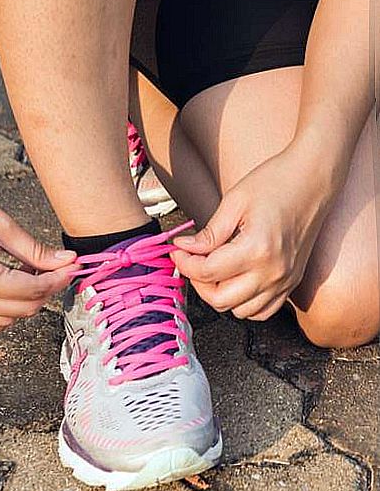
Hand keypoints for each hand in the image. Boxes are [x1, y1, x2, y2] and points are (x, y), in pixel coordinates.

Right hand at [0, 167, 76, 337]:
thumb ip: (35, 250)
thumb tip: (64, 261)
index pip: (34, 290)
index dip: (58, 279)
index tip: (71, 267)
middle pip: (23, 309)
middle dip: (46, 290)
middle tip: (57, 269)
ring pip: (2, 321)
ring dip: (23, 303)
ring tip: (28, 277)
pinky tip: (5, 305)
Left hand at [172, 144, 338, 320]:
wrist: (314, 179)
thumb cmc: (275, 182)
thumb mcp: (234, 202)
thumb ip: (209, 233)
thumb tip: (185, 248)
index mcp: (257, 249)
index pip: (208, 272)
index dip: (185, 262)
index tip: (177, 250)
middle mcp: (273, 272)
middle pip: (221, 299)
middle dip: (198, 282)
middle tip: (191, 260)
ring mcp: (286, 281)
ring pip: (240, 311)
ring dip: (220, 294)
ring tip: (213, 269)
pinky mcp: (293, 282)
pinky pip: (263, 310)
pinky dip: (244, 302)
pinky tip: (235, 280)